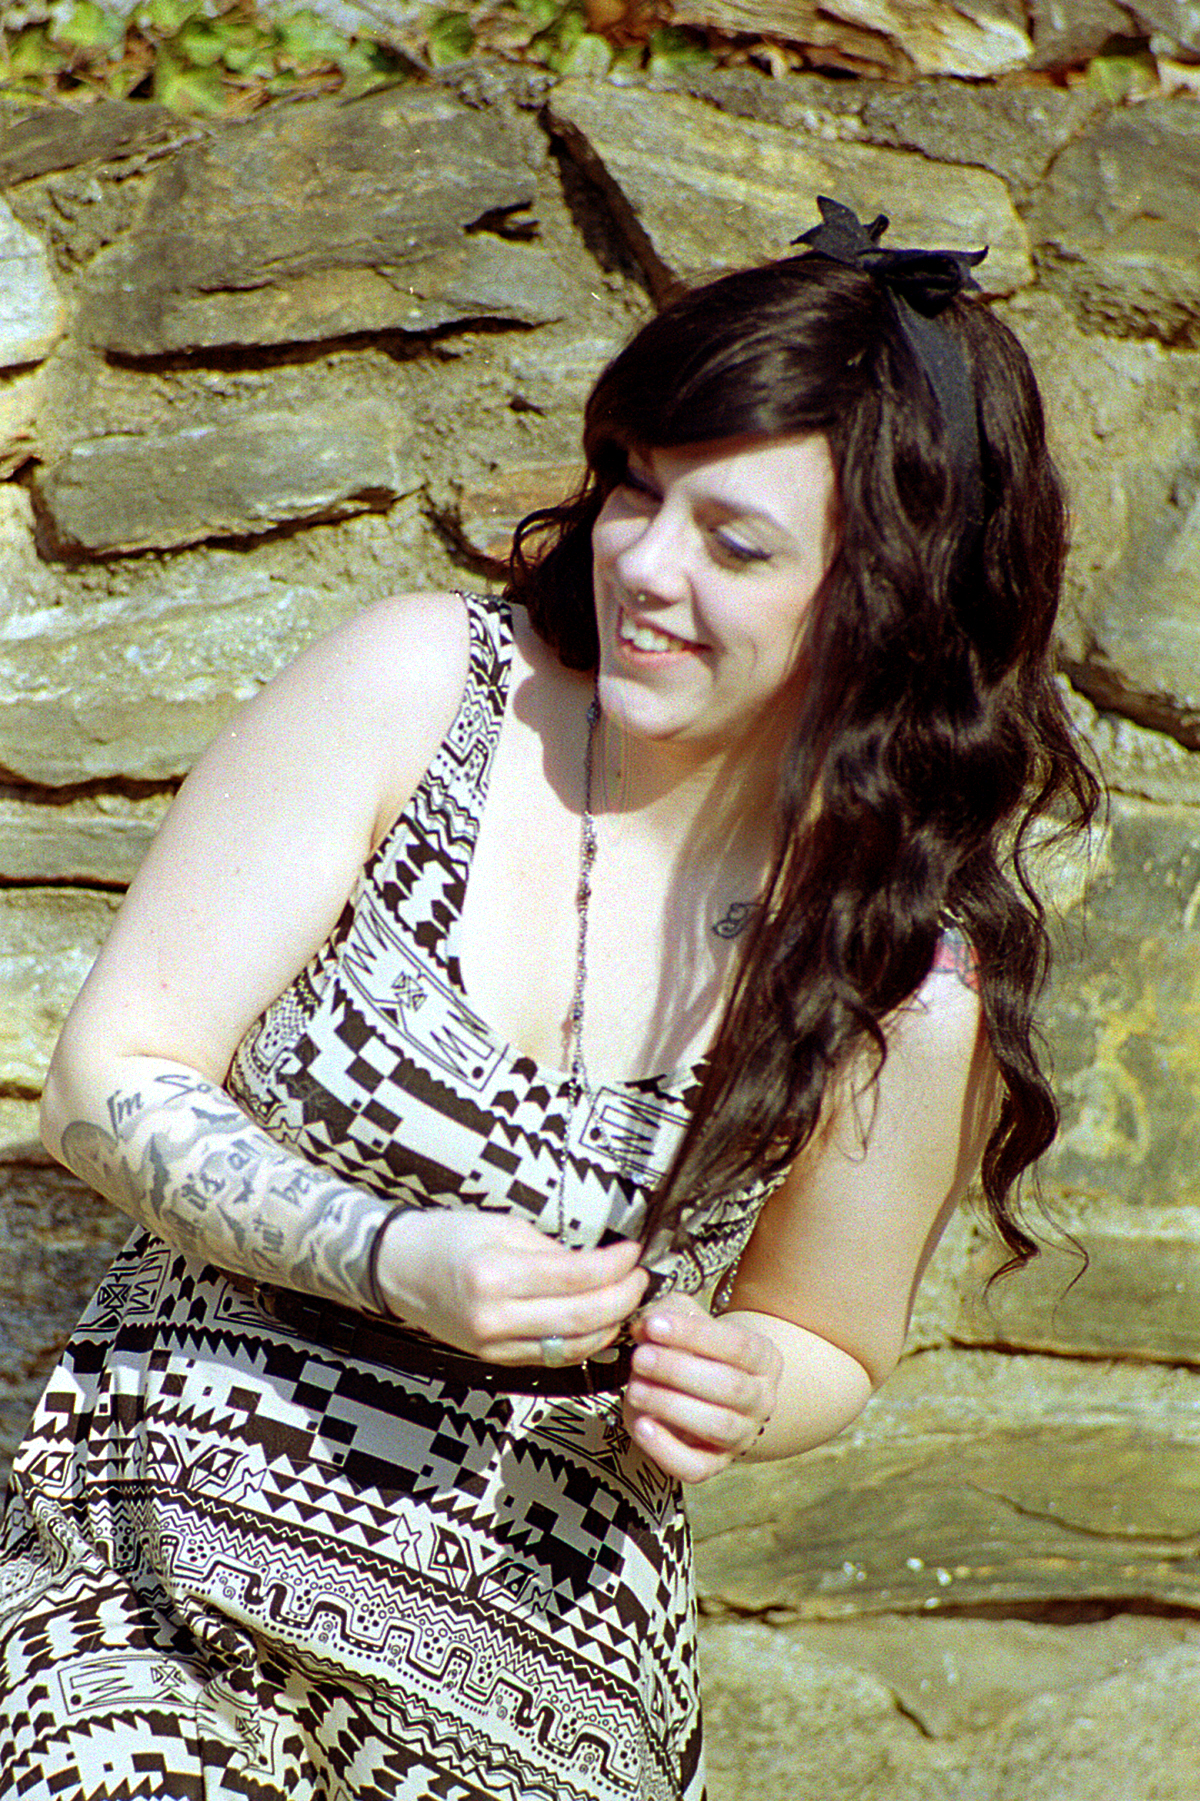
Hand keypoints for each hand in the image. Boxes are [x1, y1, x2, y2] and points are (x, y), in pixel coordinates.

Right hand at [373, 1209, 647, 1363]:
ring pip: (573, 1346)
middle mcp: (494, 1317)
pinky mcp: (495, 1360)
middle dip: (622, 1298)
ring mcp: (494, 1345)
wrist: (398, 1269)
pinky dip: (584, 1342)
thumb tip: (599, 1266)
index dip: (614, 1265)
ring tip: (627, 1299)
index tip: (633, 1252)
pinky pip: (553, 1357)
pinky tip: (601, 1323)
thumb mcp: (503, 1228)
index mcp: (495, 1274)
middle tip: (640, 1277)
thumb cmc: (447, 1239)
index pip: (575, 1276)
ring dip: (610, 1325)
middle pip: (581, 1318)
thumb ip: (552, 1252)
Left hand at [623, 1293, 781, 1483]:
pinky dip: (666, 1449)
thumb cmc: (694, 1349)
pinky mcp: (714, 1465)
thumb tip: (645, 1326)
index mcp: (763, 1358)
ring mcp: (741, 1436)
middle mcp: (762, 1400)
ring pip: (717, 1426)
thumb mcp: (687, 1322)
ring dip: (672, 1407)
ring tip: (635, 1389)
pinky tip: (641, 1426)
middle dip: (679, 1371)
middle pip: (730, 1387)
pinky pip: (695, 1467)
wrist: (706, 1392)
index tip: (654, 1325)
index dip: (694, 1334)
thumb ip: (668, 1314)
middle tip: (639, 1358)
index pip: (737, 1345)